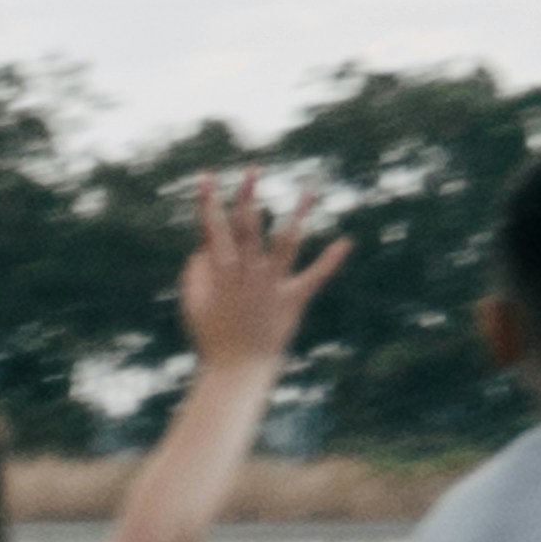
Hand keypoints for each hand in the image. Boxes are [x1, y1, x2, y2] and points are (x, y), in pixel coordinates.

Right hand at [179, 171, 353, 383]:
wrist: (236, 372)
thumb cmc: (212, 337)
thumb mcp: (193, 304)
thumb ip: (196, 272)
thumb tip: (205, 246)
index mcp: (221, 273)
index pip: (213, 230)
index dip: (208, 202)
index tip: (206, 177)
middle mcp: (248, 275)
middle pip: (248, 228)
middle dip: (248, 197)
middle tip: (253, 169)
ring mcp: (271, 286)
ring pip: (286, 243)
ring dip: (298, 214)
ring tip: (309, 188)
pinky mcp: (292, 300)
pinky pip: (314, 278)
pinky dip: (330, 261)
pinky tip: (347, 241)